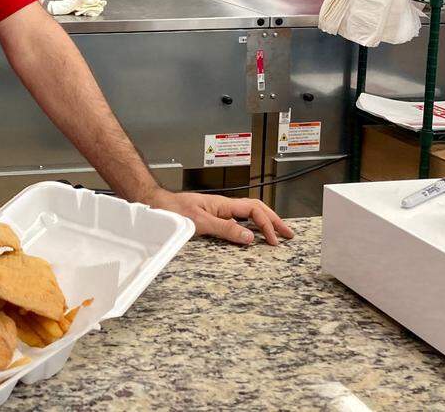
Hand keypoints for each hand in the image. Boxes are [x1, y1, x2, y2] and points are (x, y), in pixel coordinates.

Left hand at [145, 188, 294, 245]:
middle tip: (288, 234)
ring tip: (277, 234)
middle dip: (274, 221)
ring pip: (247, 214)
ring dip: (264, 223)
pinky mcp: (211, 218)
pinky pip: (236, 220)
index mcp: (223, 204)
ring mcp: (218, 211)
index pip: (254, 210)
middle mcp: (223, 206)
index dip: (268, 224)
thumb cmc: (173, 211)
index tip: (274, 240)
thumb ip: (225, 229)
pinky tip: (252, 234)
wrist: (156, 205)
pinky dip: (249, 227)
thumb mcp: (200, 222)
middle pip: (256, 209)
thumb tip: (250, 237)